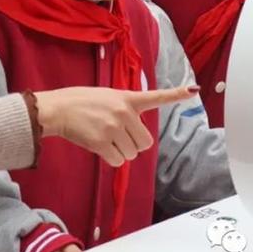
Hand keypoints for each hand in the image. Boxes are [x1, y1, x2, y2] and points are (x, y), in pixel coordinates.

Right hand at [34, 86, 199, 166]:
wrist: (59, 109)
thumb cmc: (81, 103)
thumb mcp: (107, 97)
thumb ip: (125, 109)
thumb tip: (135, 135)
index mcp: (127, 98)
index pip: (155, 96)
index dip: (175, 94)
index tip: (193, 90)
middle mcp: (123, 112)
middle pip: (145, 143)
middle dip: (134, 144)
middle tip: (118, 137)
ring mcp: (113, 127)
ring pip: (132, 154)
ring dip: (121, 152)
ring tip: (104, 138)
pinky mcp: (102, 142)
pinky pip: (118, 161)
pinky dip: (111, 159)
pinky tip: (99, 146)